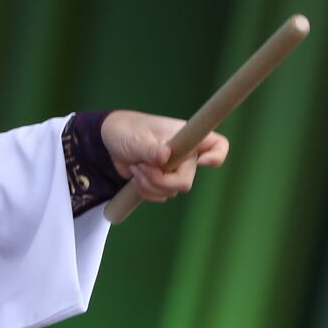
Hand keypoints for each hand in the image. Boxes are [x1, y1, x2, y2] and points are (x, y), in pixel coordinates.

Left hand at [100, 110, 228, 202]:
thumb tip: (165, 156)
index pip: (217, 145)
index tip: (201, 162)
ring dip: (149, 184)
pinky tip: (136, 177)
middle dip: (161, 180)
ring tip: (137, 167)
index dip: (216, 156)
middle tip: (143, 167)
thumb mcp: (137, 138)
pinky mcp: (163, 182)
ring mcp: (175, 170)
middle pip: (186, 181)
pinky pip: (160, 196)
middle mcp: (186, 154)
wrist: (110, 143)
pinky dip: (146, 191)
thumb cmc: (127, 131)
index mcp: (187, 137)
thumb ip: (151, 148)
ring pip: (171, 192)